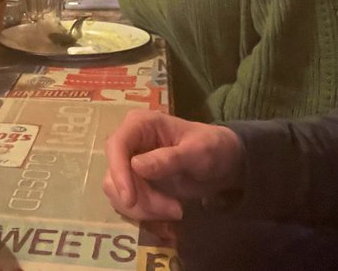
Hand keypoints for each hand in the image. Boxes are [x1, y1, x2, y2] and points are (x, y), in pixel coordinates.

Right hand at [102, 111, 243, 219]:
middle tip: (174, 210)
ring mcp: (129, 163)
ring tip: (176, 210)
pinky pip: (127, 203)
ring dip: (145, 208)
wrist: (223, 163)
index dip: (118, 172)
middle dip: (140, 198)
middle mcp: (129, 142)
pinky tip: (169, 212)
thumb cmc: (212, 148)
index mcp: (140, 124)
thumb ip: (170, 159)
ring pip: (118, 193)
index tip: (130, 200)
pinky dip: (146, 213)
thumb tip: (136, 166)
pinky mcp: (134, 183)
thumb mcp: (198, 152)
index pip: (116, 146)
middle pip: (115, 175)